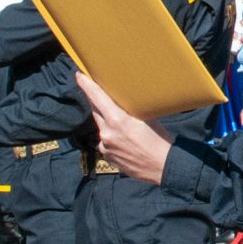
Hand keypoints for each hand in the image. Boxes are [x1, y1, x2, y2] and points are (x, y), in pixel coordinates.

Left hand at [77, 69, 169, 185]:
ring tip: (124, 126)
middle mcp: (107, 133)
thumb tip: (122, 102)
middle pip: (96, 111)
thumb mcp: (147, 119)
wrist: (164, 168)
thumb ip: (129, 110)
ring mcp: (105, 147)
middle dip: (97, 102)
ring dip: (108, 122)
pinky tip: (126, 142)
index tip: (79, 75)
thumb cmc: (160, 141)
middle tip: (98, 91)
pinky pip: (106, 142)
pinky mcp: (107, 157)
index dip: (86, 85)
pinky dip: (112, 138)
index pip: (97, 97)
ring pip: (102, 128)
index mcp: (118, 120)